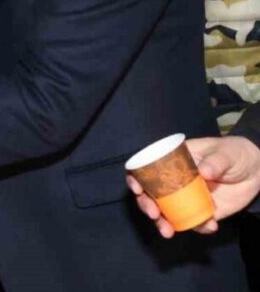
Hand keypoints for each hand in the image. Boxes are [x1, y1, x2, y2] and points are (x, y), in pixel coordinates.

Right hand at [127, 136, 259, 237]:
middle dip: (147, 205)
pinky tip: (209, 226)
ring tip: (168, 232)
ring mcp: (186, 197)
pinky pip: (192, 221)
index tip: (136, 188)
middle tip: (153, 214)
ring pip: (166, 211)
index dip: (136, 179)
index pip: (146, 169)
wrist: (257, 171)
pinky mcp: (201, 210)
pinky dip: (197, 227)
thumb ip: (216, 161)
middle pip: (151, 193)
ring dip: (163, 223)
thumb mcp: (225, 152)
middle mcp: (174, 180)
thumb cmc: (234, 153)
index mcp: (172, 161)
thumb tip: (204, 172)